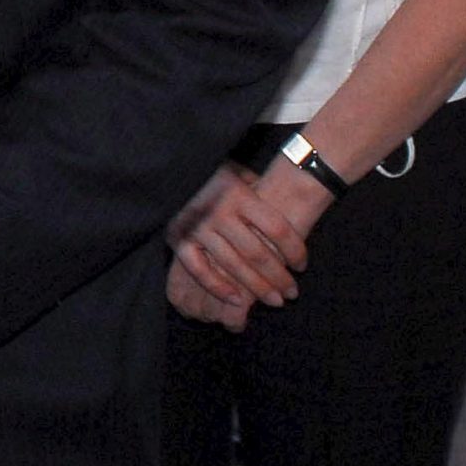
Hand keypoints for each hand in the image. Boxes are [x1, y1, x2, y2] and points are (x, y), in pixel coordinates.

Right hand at [163, 156, 327, 328]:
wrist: (163, 165)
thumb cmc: (209, 173)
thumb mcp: (237, 172)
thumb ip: (258, 189)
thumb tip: (282, 206)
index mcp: (239, 195)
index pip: (277, 229)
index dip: (295, 250)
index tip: (302, 266)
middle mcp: (219, 212)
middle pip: (258, 253)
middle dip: (279, 277)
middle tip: (292, 293)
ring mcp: (197, 228)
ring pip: (234, 266)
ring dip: (257, 288)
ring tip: (275, 300)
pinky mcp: (178, 240)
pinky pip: (200, 270)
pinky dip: (219, 288)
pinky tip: (238, 300)